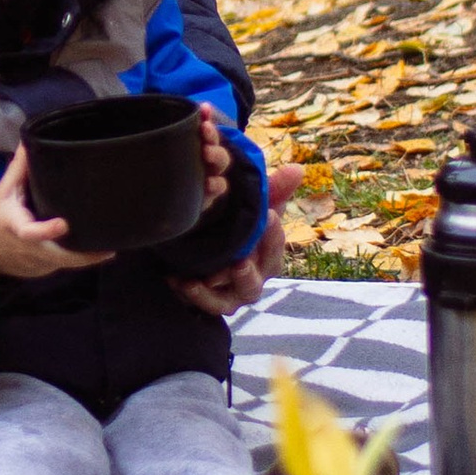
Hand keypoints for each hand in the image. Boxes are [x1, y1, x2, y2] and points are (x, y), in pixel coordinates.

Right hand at [0, 143, 111, 279]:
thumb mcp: (3, 191)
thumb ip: (19, 168)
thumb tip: (29, 138)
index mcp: (15, 226)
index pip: (29, 232)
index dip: (45, 231)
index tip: (63, 224)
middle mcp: (28, 248)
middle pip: (57, 257)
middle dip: (82, 257)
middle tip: (109, 249)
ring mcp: (36, 262)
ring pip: (65, 264)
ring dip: (87, 258)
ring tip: (111, 245)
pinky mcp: (44, 270)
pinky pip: (65, 265)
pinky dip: (80, 259)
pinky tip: (99, 250)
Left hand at [173, 155, 303, 318]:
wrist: (204, 251)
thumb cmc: (236, 227)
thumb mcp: (253, 206)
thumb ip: (274, 189)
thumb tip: (297, 169)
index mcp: (268, 255)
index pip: (276, 246)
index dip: (273, 234)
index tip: (267, 215)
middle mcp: (254, 277)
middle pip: (258, 277)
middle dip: (249, 269)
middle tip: (240, 259)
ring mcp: (232, 294)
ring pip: (232, 298)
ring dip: (222, 288)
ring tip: (211, 277)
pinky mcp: (210, 302)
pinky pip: (205, 305)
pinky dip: (194, 295)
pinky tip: (178, 280)